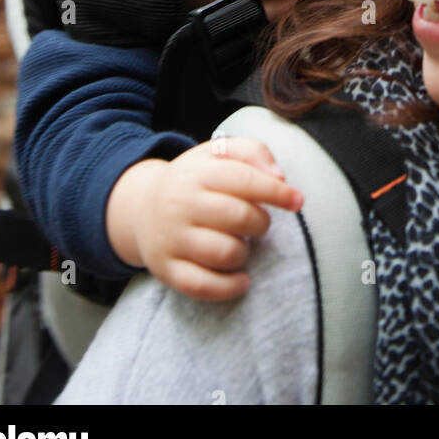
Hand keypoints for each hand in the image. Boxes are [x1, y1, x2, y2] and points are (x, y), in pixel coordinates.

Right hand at [106, 139, 302, 300]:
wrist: (141, 208)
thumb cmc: (195, 181)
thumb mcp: (218, 153)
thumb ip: (253, 152)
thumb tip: (280, 177)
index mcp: (197, 172)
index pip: (243, 179)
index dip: (276, 191)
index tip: (297, 201)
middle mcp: (180, 204)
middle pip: (239, 217)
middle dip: (261, 223)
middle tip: (259, 224)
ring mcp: (171, 239)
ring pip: (225, 253)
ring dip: (245, 253)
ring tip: (241, 244)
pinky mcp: (166, 269)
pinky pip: (203, 286)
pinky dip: (229, 287)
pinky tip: (242, 279)